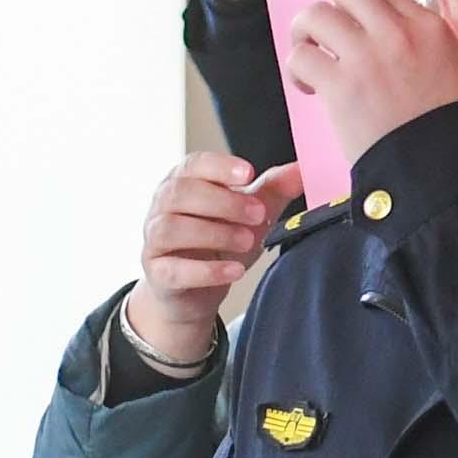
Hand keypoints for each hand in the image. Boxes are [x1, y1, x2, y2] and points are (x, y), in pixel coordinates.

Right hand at [123, 156, 300, 375]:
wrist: (194, 292)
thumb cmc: (218, 243)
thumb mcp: (248, 213)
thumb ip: (272, 190)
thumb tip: (303, 169)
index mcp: (183, 182)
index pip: (193, 165)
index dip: (220, 167)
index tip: (249, 173)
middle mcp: (162, 207)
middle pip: (180, 193)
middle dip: (223, 202)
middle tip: (257, 214)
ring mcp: (155, 241)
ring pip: (171, 228)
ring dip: (214, 233)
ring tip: (247, 241)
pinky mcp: (158, 275)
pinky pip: (174, 270)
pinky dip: (206, 271)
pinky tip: (234, 271)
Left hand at [270, 0, 457, 148]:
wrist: (443, 167)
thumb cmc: (448, 127)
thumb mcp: (451, 66)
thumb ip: (417, 39)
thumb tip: (381, 25)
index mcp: (427, 26)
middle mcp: (397, 32)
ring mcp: (368, 57)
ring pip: (315, 16)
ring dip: (301, 33)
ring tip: (306, 56)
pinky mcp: (343, 87)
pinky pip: (302, 57)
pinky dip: (297, 68)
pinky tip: (307, 85)